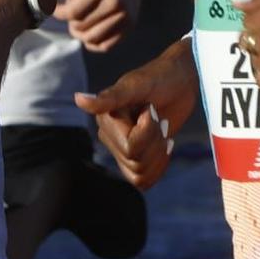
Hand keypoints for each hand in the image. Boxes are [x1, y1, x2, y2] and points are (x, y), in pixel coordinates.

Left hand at [56, 0, 150, 52]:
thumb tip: (39, 3)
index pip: (72, 12)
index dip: (58, 13)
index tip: (52, 9)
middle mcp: (117, 1)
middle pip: (80, 27)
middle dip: (70, 22)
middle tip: (69, 13)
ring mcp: (126, 15)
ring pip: (91, 39)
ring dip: (79, 33)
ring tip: (77, 22)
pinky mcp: (131, 26)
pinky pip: (105, 46)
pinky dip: (93, 43)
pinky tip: (88, 30)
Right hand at [74, 41, 199, 189]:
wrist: (180, 82)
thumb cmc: (159, 78)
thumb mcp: (136, 86)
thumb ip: (109, 97)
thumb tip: (79, 99)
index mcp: (105, 120)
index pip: (130, 148)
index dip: (148, 131)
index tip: (151, 108)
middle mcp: (110, 136)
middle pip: (136, 163)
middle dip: (155, 141)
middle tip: (159, 118)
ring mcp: (123, 149)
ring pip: (141, 175)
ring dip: (159, 153)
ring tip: (161, 129)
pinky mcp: (138, 158)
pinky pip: (144, 180)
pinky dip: (159, 166)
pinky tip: (166, 144)